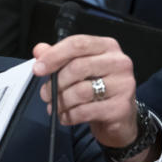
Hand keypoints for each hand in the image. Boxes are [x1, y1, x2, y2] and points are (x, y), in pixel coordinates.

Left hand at [32, 35, 146, 159]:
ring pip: (81, 91)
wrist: (119, 117)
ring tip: (55, 106)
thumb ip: (59, 57)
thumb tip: (40, 50)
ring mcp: (123, 85)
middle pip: (77, 67)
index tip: (38, 68)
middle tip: (45, 93)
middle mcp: (119, 62)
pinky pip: (86, 111)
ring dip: (61, 101)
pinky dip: (69, 115)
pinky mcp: (121, 107)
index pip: (78, 44)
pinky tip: (66, 116)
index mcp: (107, 47)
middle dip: (55, 83)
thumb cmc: (98, 89)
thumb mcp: (79, 70)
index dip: (54, 56)